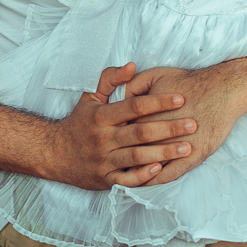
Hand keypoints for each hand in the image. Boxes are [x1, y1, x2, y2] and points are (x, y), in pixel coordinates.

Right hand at [51, 63, 196, 189]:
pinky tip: (161, 169)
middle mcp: (102, 138)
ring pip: (137, 156)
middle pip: (140, 132)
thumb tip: (132, 65)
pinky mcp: (104, 180)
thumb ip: (110, 79)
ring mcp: (103, 160)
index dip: (158, 102)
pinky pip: (126, 180)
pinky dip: (143, 176)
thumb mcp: (89, 97)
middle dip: (169, 128)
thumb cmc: (79, 123)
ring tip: (187, 148)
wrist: (54, 154)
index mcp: (101, 116)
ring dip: (164, 152)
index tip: (180, 98)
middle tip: (192, 124)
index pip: (134, 106)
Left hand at [119, 65, 246, 185]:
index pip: (121, 131)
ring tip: (125, 176)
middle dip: (120, 157)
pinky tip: (147, 182)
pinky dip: (155, 180)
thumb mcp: (156, 75)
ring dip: (135, 172)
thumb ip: (133, 84)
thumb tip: (118, 96)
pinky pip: (168, 175)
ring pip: (148, 166)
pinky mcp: (192, 157)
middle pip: (132, 150)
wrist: (222, 90)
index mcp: (145, 114)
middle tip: (111, 162)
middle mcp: (158, 133)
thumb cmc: (188, 82)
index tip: (107, 143)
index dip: (113, 137)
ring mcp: (175, 147)